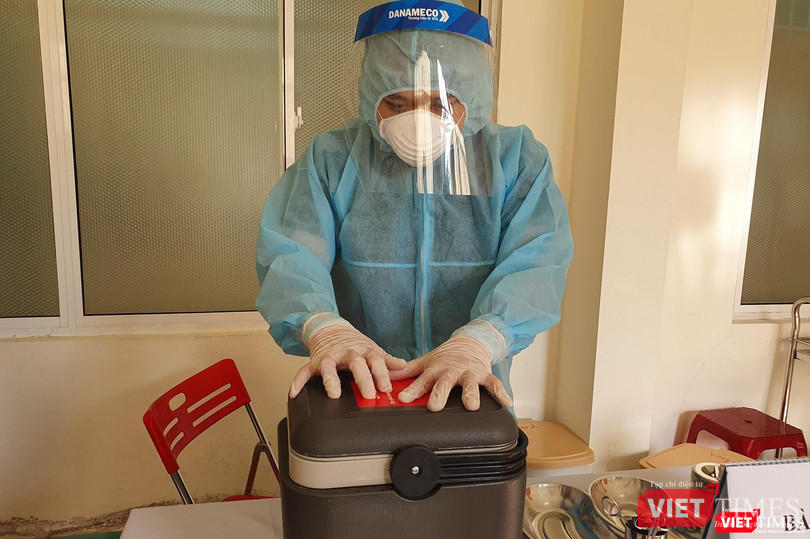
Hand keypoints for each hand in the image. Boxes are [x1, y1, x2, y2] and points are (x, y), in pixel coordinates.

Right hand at [290, 323, 407, 399]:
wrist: (331, 329)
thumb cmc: (354, 344)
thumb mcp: (373, 350)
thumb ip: (387, 361)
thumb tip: (404, 367)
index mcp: (364, 351)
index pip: (376, 360)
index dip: (382, 374)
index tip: (386, 388)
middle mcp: (347, 353)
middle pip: (356, 363)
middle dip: (362, 378)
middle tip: (368, 394)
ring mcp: (330, 357)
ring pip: (329, 367)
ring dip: (331, 380)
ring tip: (333, 394)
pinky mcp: (314, 361)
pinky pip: (304, 371)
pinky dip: (299, 381)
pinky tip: (294, 393)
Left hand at [389, 336, 512, 411]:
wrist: (470, 342)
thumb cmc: (446, 356)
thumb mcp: (426, 361)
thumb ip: (407, 371)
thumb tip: (387, 376)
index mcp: (436, 369)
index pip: (422, 381)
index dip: (412, 390)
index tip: (404, 399)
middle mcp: (452, 371)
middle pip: (445, 383)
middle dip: (440, 394)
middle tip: (435, 406)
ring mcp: (469, 373)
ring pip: (471, 384)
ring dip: (471, 394)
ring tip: (471, 406)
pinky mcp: (485, 374)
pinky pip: (494, 384)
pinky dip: (500, 393)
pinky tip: (506, 402)